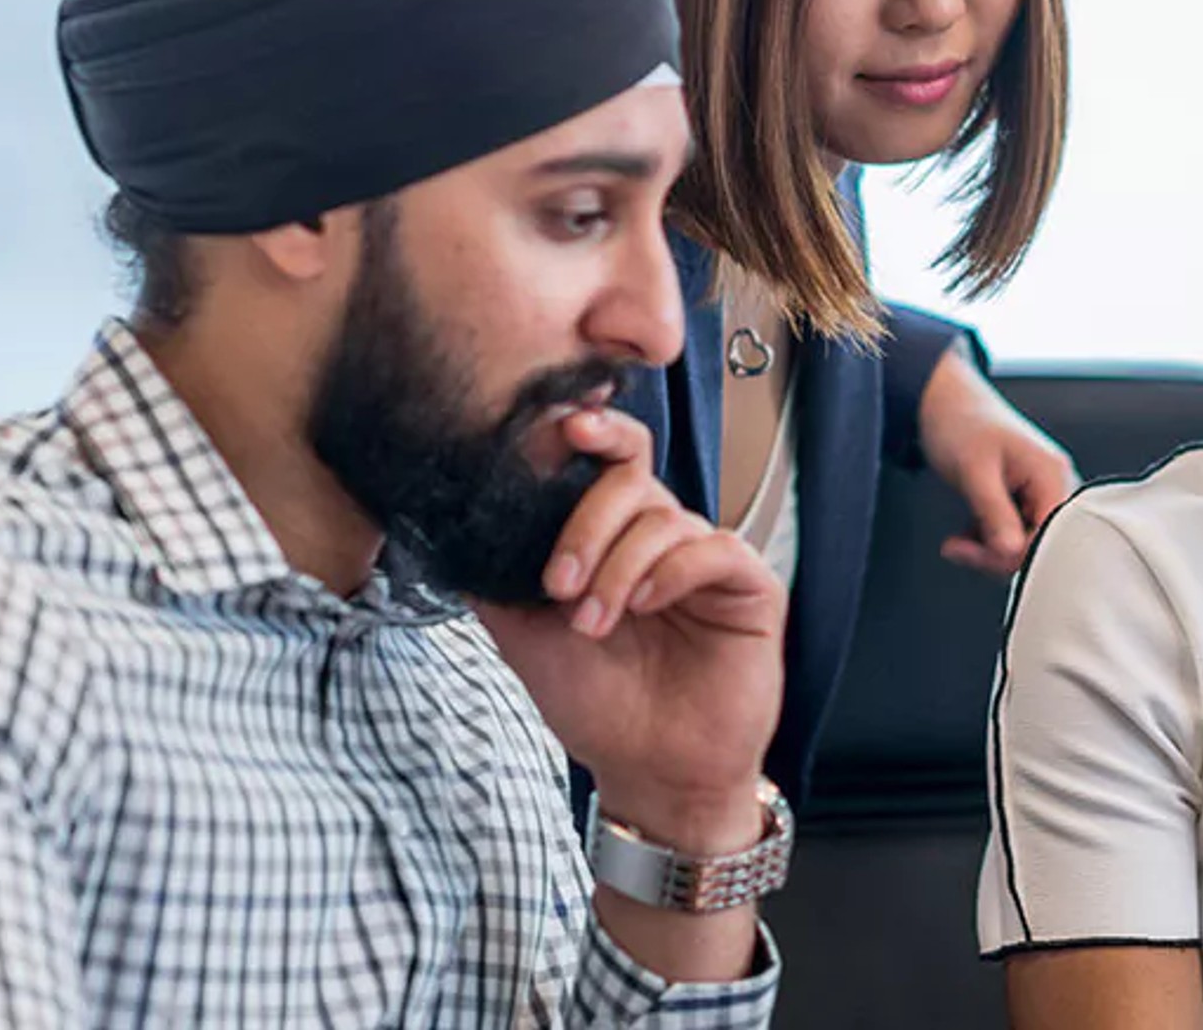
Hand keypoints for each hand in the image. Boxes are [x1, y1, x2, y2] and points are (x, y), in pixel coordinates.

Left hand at [479, 406, 786, 845]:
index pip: (608, 459)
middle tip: (558, 584)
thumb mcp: (524, 635)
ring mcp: (708, 560)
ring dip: (617, 566)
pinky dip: (671, 570)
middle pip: (630, 477)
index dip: (589, 431)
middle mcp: (664, 537)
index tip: (558, 428)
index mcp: (616, 537)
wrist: (649, 773)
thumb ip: (495, 577)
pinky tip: (644, 605)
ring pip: (665, 517)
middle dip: (586, 521)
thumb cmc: (597, 704)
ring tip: (594, 624)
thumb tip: (451, 523)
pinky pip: (715, 548)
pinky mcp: (751, 587)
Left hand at [921, 355, 1078, 574]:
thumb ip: (995, 513)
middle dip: (995, 554)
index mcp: (1052, 474)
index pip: (1048, 537)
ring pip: (1026, 543)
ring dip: (989, 549)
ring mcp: (1042, 492)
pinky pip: (1017, 533)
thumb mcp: (974, 472)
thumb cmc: (961, 424)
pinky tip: (969, 533)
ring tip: (958, 541)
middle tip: (957, 549)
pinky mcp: (1026, 499)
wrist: (947, 403)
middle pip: (1039, 544)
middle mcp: (1055, 484)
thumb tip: (1011, 553)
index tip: (971, 553)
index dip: (1010, 554)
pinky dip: (991, 539)